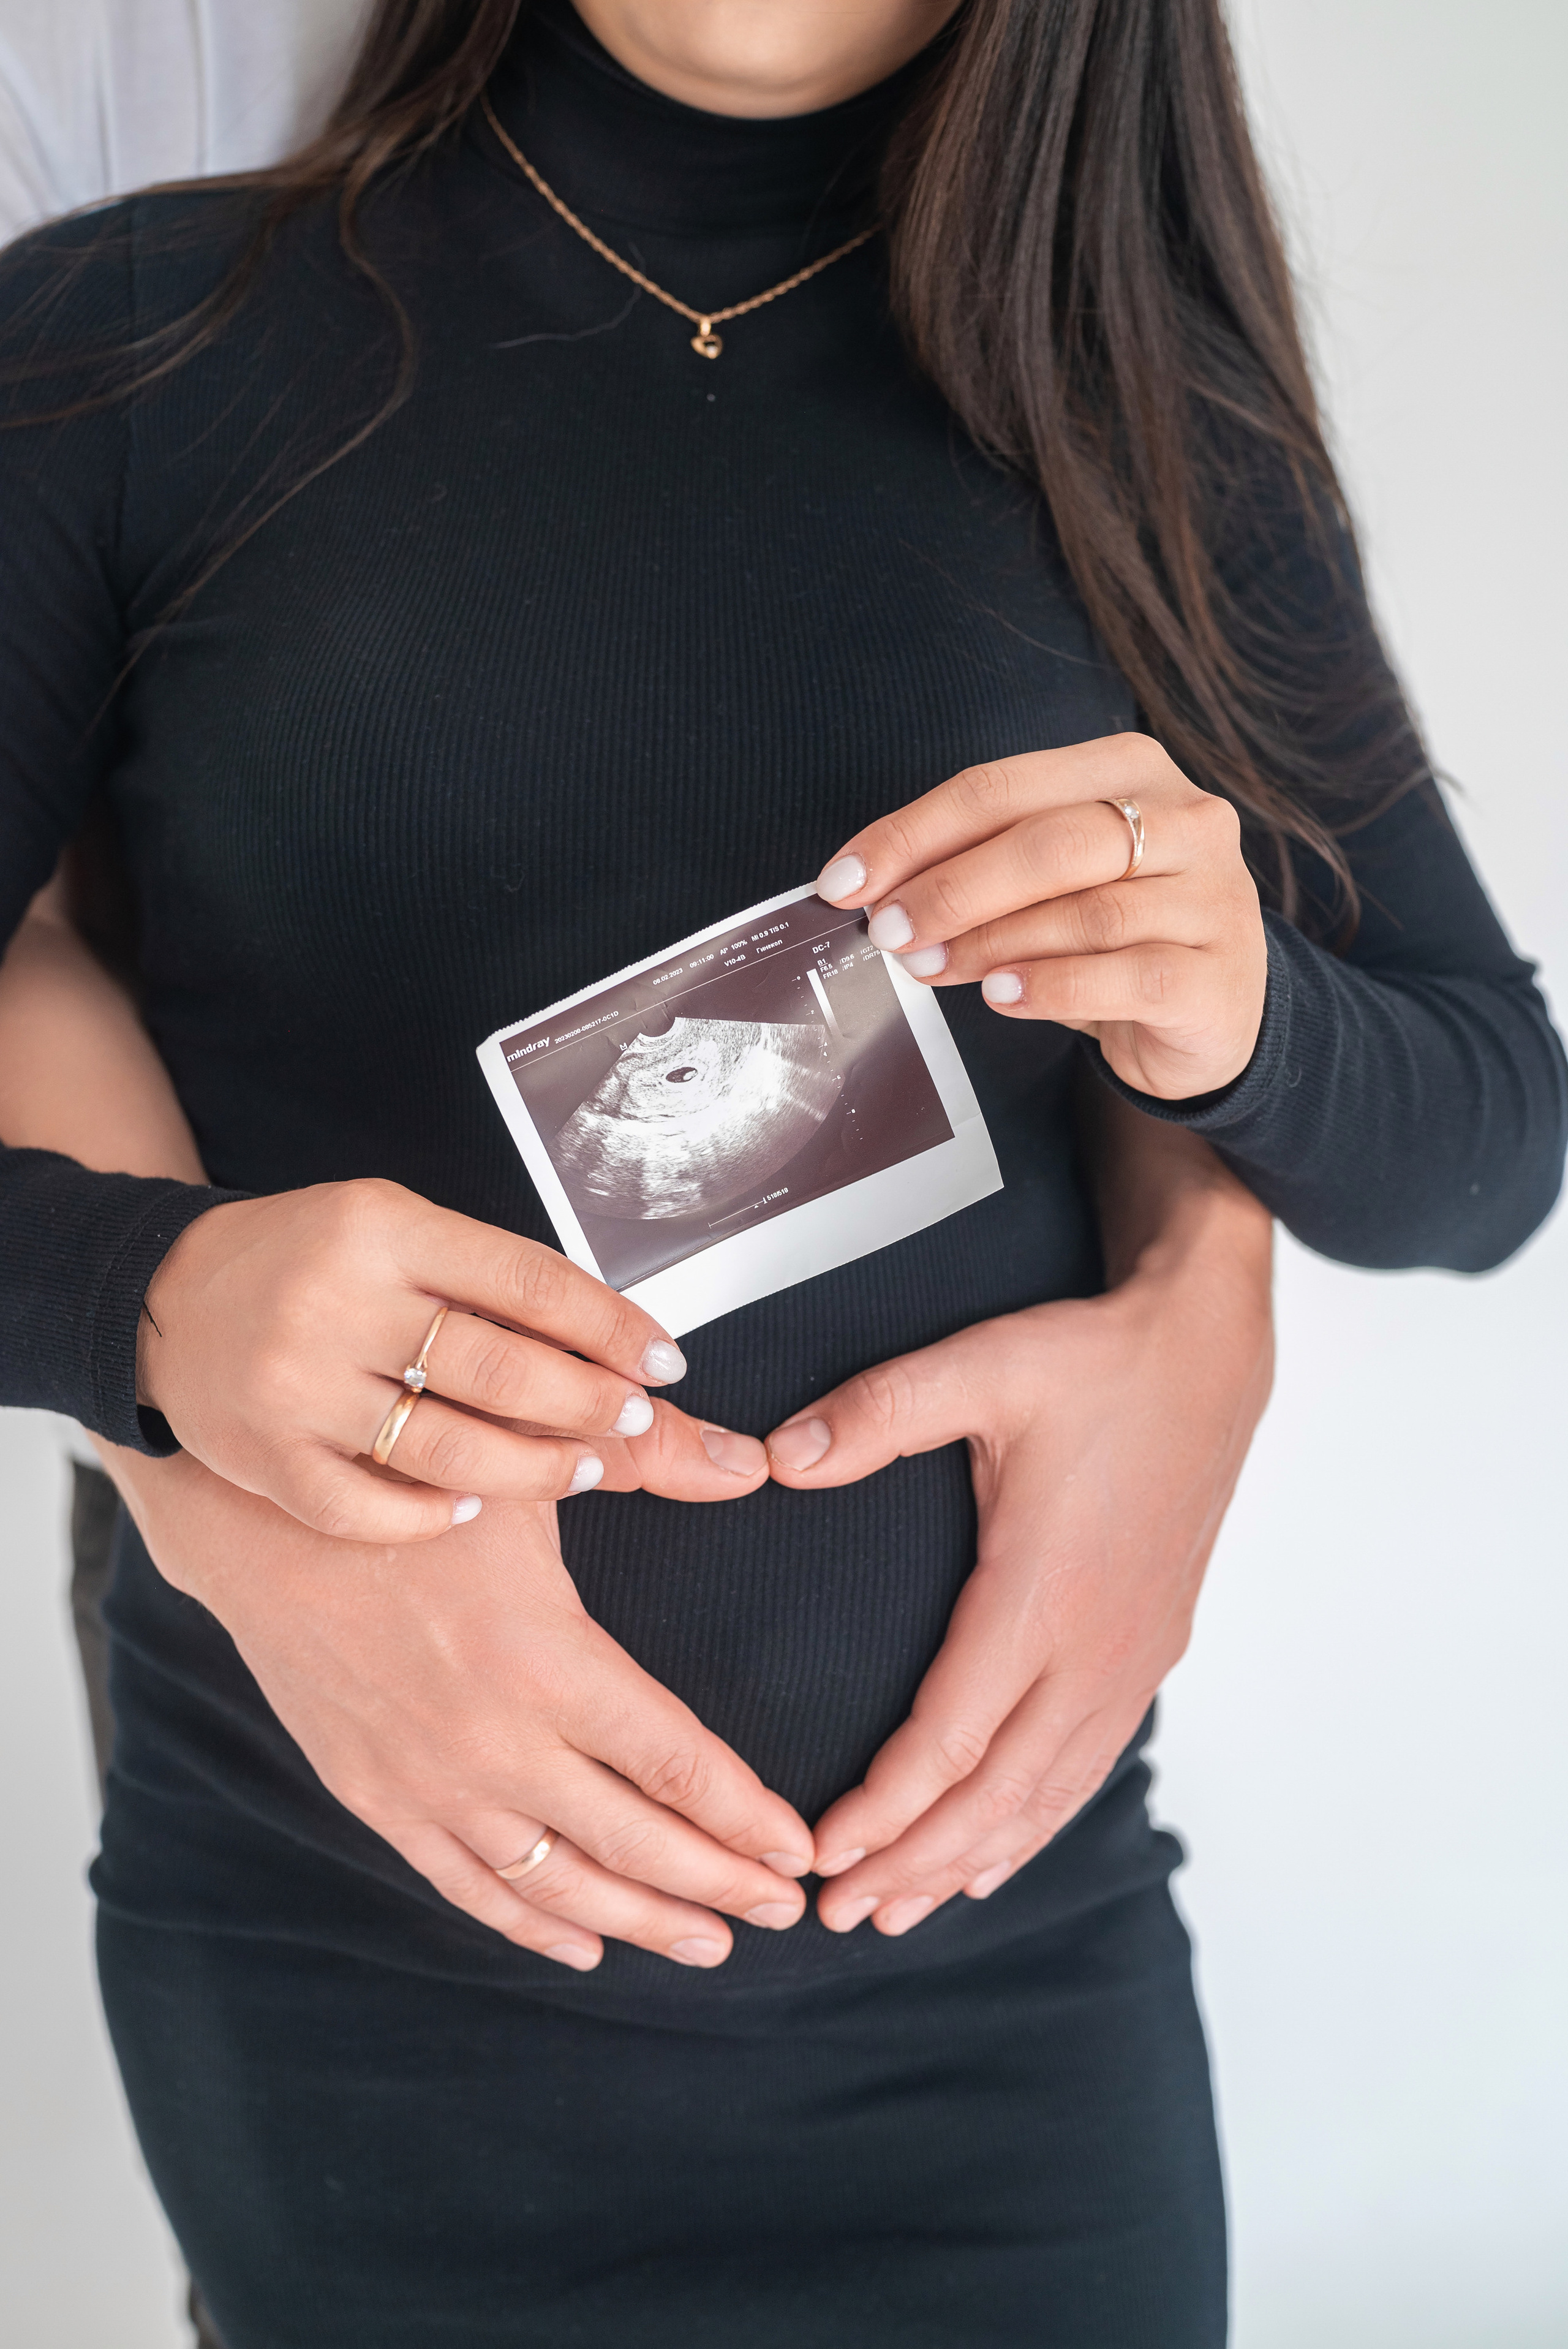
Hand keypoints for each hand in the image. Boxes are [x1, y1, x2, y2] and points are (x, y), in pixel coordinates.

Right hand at [101, 1446, 812, 1971]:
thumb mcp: (532, 1468)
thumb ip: (655, 1460)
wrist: (255, 1526)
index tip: (799, 1853)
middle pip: (635, 1841)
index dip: (748, 1819)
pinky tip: (584, 1946)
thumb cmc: (407, 1487)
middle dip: (720, 1884)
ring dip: (642, 1920)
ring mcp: (432, 1782)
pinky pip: (470, 1885)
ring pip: (560, 1882)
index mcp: (549, 1660)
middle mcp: (496, 1741)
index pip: (678, 1765)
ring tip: (711, 1942)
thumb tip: (753, 1461)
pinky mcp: (377, 1799)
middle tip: (783, 1912)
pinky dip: (531, 1925)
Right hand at [136, 1178, 721, 1543]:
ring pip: (447, 1447)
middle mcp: (340, 1301)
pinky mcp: (266, 1455)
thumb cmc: (313, 1261)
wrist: (167, 1297)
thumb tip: (626, 1347)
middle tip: (633, 1418)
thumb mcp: (400, 1233)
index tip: (665, 1361)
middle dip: (587, 1403)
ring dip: (533, 1469)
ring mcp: (298, 1385)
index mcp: (385, 1229)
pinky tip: (471, 1507)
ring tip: (582, 1469)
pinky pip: (369, 1507)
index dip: (611, 1326)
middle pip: (499, 1368)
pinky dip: (431, 1514)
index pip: (529, 1282)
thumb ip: (498, 1285)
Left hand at [766, 1156, 1272, 1935]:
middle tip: (836, 1916)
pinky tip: (995, 1857)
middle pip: (999, 1794)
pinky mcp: (1152, 1648)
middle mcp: (1098, 1646)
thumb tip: (781, 1457)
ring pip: (1049, 1794)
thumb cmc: (1096, 1362)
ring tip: (898, 1911)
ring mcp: (1134, 1656)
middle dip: (914, 1863)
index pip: (953, 1738)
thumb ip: (876, 1414)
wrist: (1208, 1352)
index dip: (884, 1808)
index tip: (819, 1856)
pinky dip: (1035, 1824)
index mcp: (1045, 1593)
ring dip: (971, 1860)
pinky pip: (1087, 1765)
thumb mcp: (980, 1367)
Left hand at [816, 735, 1267, 1098]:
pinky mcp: (1216, 975)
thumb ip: (982, 869)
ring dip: (991, 942)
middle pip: (1049, 841)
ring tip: (931, 967)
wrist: (1211, 1014)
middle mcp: (1186, 819)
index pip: (1003, 786)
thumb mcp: (1051, 883)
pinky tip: (1002, 996)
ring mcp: (1211, 896)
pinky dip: (1053, 985)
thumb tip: (878, 892)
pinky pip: (1125, 974)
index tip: (847, 879)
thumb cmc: (1114, 936)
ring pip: (1086, 911)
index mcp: (1130, 769)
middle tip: (888, 931)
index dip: (914, 832)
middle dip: (951, 887)